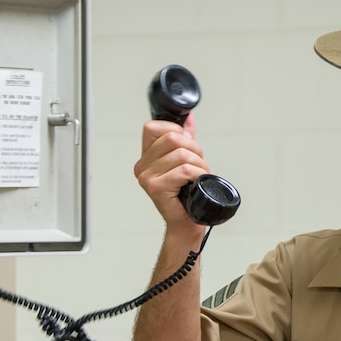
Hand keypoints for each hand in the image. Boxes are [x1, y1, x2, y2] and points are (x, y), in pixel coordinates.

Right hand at [134, 114, 209, 232]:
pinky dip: (197, 175)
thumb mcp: (187, 160)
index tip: (188, 147)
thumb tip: (188, 117)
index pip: (154, 127)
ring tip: (199, 177)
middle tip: (199, 166)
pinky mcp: (155, 188)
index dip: (176, 131)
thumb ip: (185, 138)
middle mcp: (142, 167)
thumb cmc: (188, 195)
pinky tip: (196, 184)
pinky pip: (183, 170)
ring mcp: (146, 177)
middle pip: (172, 138)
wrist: (187, 224)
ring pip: (181, 154)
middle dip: (194, 149)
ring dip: (199, 165)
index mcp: (146, 158)